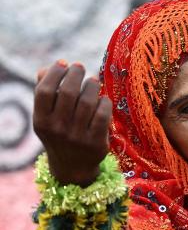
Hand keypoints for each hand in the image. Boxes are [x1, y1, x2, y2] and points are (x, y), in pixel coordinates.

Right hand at [33, 61, 111, 185]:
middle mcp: (57, 129)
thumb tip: (47, 68)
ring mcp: (77, 137)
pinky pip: (103, 115)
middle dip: (75, 74)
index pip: (45, 91)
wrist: (73, 167)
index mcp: (41, 121)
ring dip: (92, 85)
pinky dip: (104, 102)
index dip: (54, 73)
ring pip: (88, 102)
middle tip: (79, 66)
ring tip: (93, 80)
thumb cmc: (59, 132)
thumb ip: (44, 92)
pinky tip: (103, 99)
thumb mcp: (46, 116)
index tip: (63, 62)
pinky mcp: (96, 142)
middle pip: (68, 92)